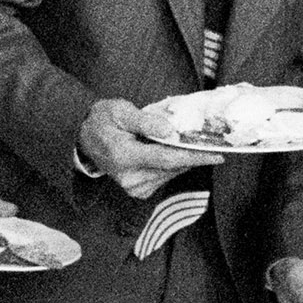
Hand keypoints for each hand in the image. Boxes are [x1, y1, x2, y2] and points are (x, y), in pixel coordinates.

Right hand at [78, 97, 215, 199]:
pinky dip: (172, 165)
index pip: (166, 159)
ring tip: (179, 142)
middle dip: (191, 154)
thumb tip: (171, 131)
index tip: (217, 155)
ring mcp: (134, 187)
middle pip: (172, 167)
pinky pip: (165, 177)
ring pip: (171, 173)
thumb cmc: (103, 120)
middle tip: (205, 140)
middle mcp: (129, 177)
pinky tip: (165, 152)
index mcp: (123, 155)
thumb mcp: (120, 110)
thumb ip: (145, 120)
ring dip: (181, 159)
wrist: (85, 138)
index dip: (194, 157)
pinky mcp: (138, 191)